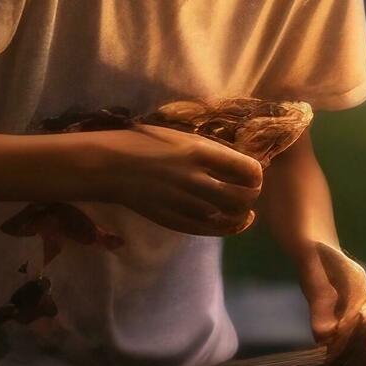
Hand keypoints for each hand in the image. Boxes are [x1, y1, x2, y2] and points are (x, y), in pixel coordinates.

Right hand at [92, 125, 265, 235]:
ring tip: (242, 209)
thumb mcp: (180, 136)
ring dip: (241, 213)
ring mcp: (184, 202)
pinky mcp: (173, 219)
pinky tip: (234, 223)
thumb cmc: (143, 142)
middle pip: (243, 198)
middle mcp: (195, 178)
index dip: (256, 175)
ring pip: (229, 216)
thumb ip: (208, 150)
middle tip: (250, 193)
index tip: (252, 175)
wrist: (109, 164)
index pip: (248, 169)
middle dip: (252, 196)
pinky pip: (210, 229)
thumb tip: (237, 161)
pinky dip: (228, 228)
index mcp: (199, 151)